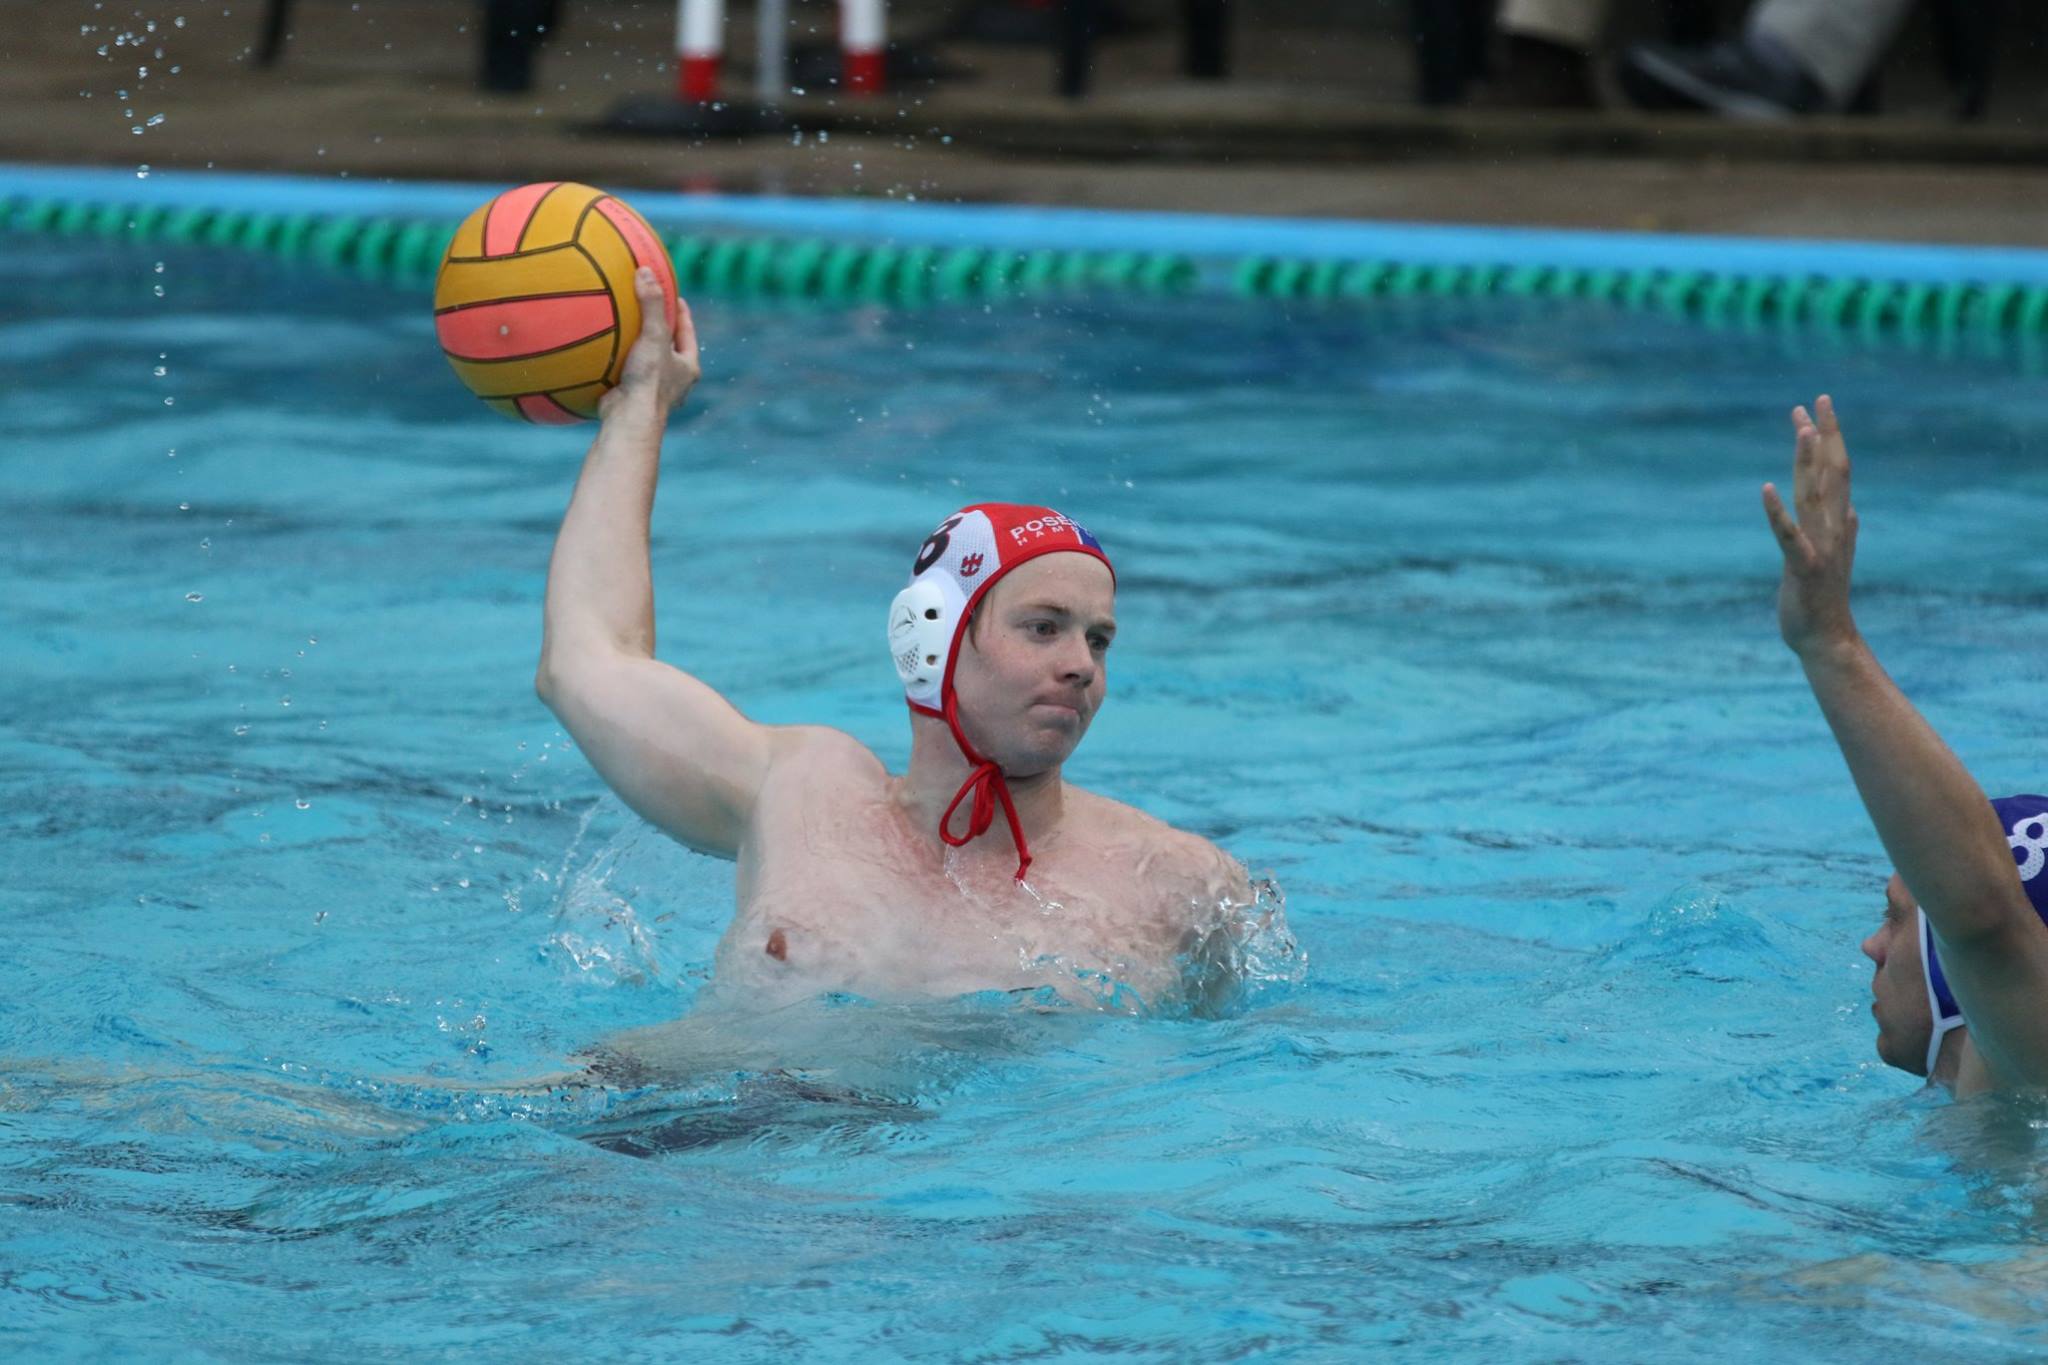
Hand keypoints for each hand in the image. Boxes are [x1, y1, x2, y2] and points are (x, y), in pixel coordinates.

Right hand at [600, 268, 699, 418]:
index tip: (676, 297)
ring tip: (626, 326)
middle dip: (661, 329)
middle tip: (650, 308)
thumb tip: (645, 271)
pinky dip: (619, 361)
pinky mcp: (633, 398)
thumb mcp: (653, 336)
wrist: (629, 420)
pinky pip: (627, 373)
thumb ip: (651, 304)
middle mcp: (674, 381)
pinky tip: (604, 350)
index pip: (688, 333)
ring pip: (649, 362)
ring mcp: (654, 391)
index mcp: (688, 367)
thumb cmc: (648, 380)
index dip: (682, 314)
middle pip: (670, 347)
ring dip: (639, 346)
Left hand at [1761, 394, 1860, 656]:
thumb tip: (1855, 510)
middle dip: (1824, 436)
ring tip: (1803, 429)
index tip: (1817, 407)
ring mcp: (1821, 547)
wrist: (1826, 639)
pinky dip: (1777, 513)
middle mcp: (1834, 528)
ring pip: (1815, 496)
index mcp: (1839, 523)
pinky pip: (1789, 536)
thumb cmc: (1824, 598)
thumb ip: (1846, 531)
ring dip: (1808, 462)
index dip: (1829, 438)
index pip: (1836, 470)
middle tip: (1816, 400)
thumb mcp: (1835, 558)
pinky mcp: (1804, 568)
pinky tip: (1765, 489)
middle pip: (1831, 473)